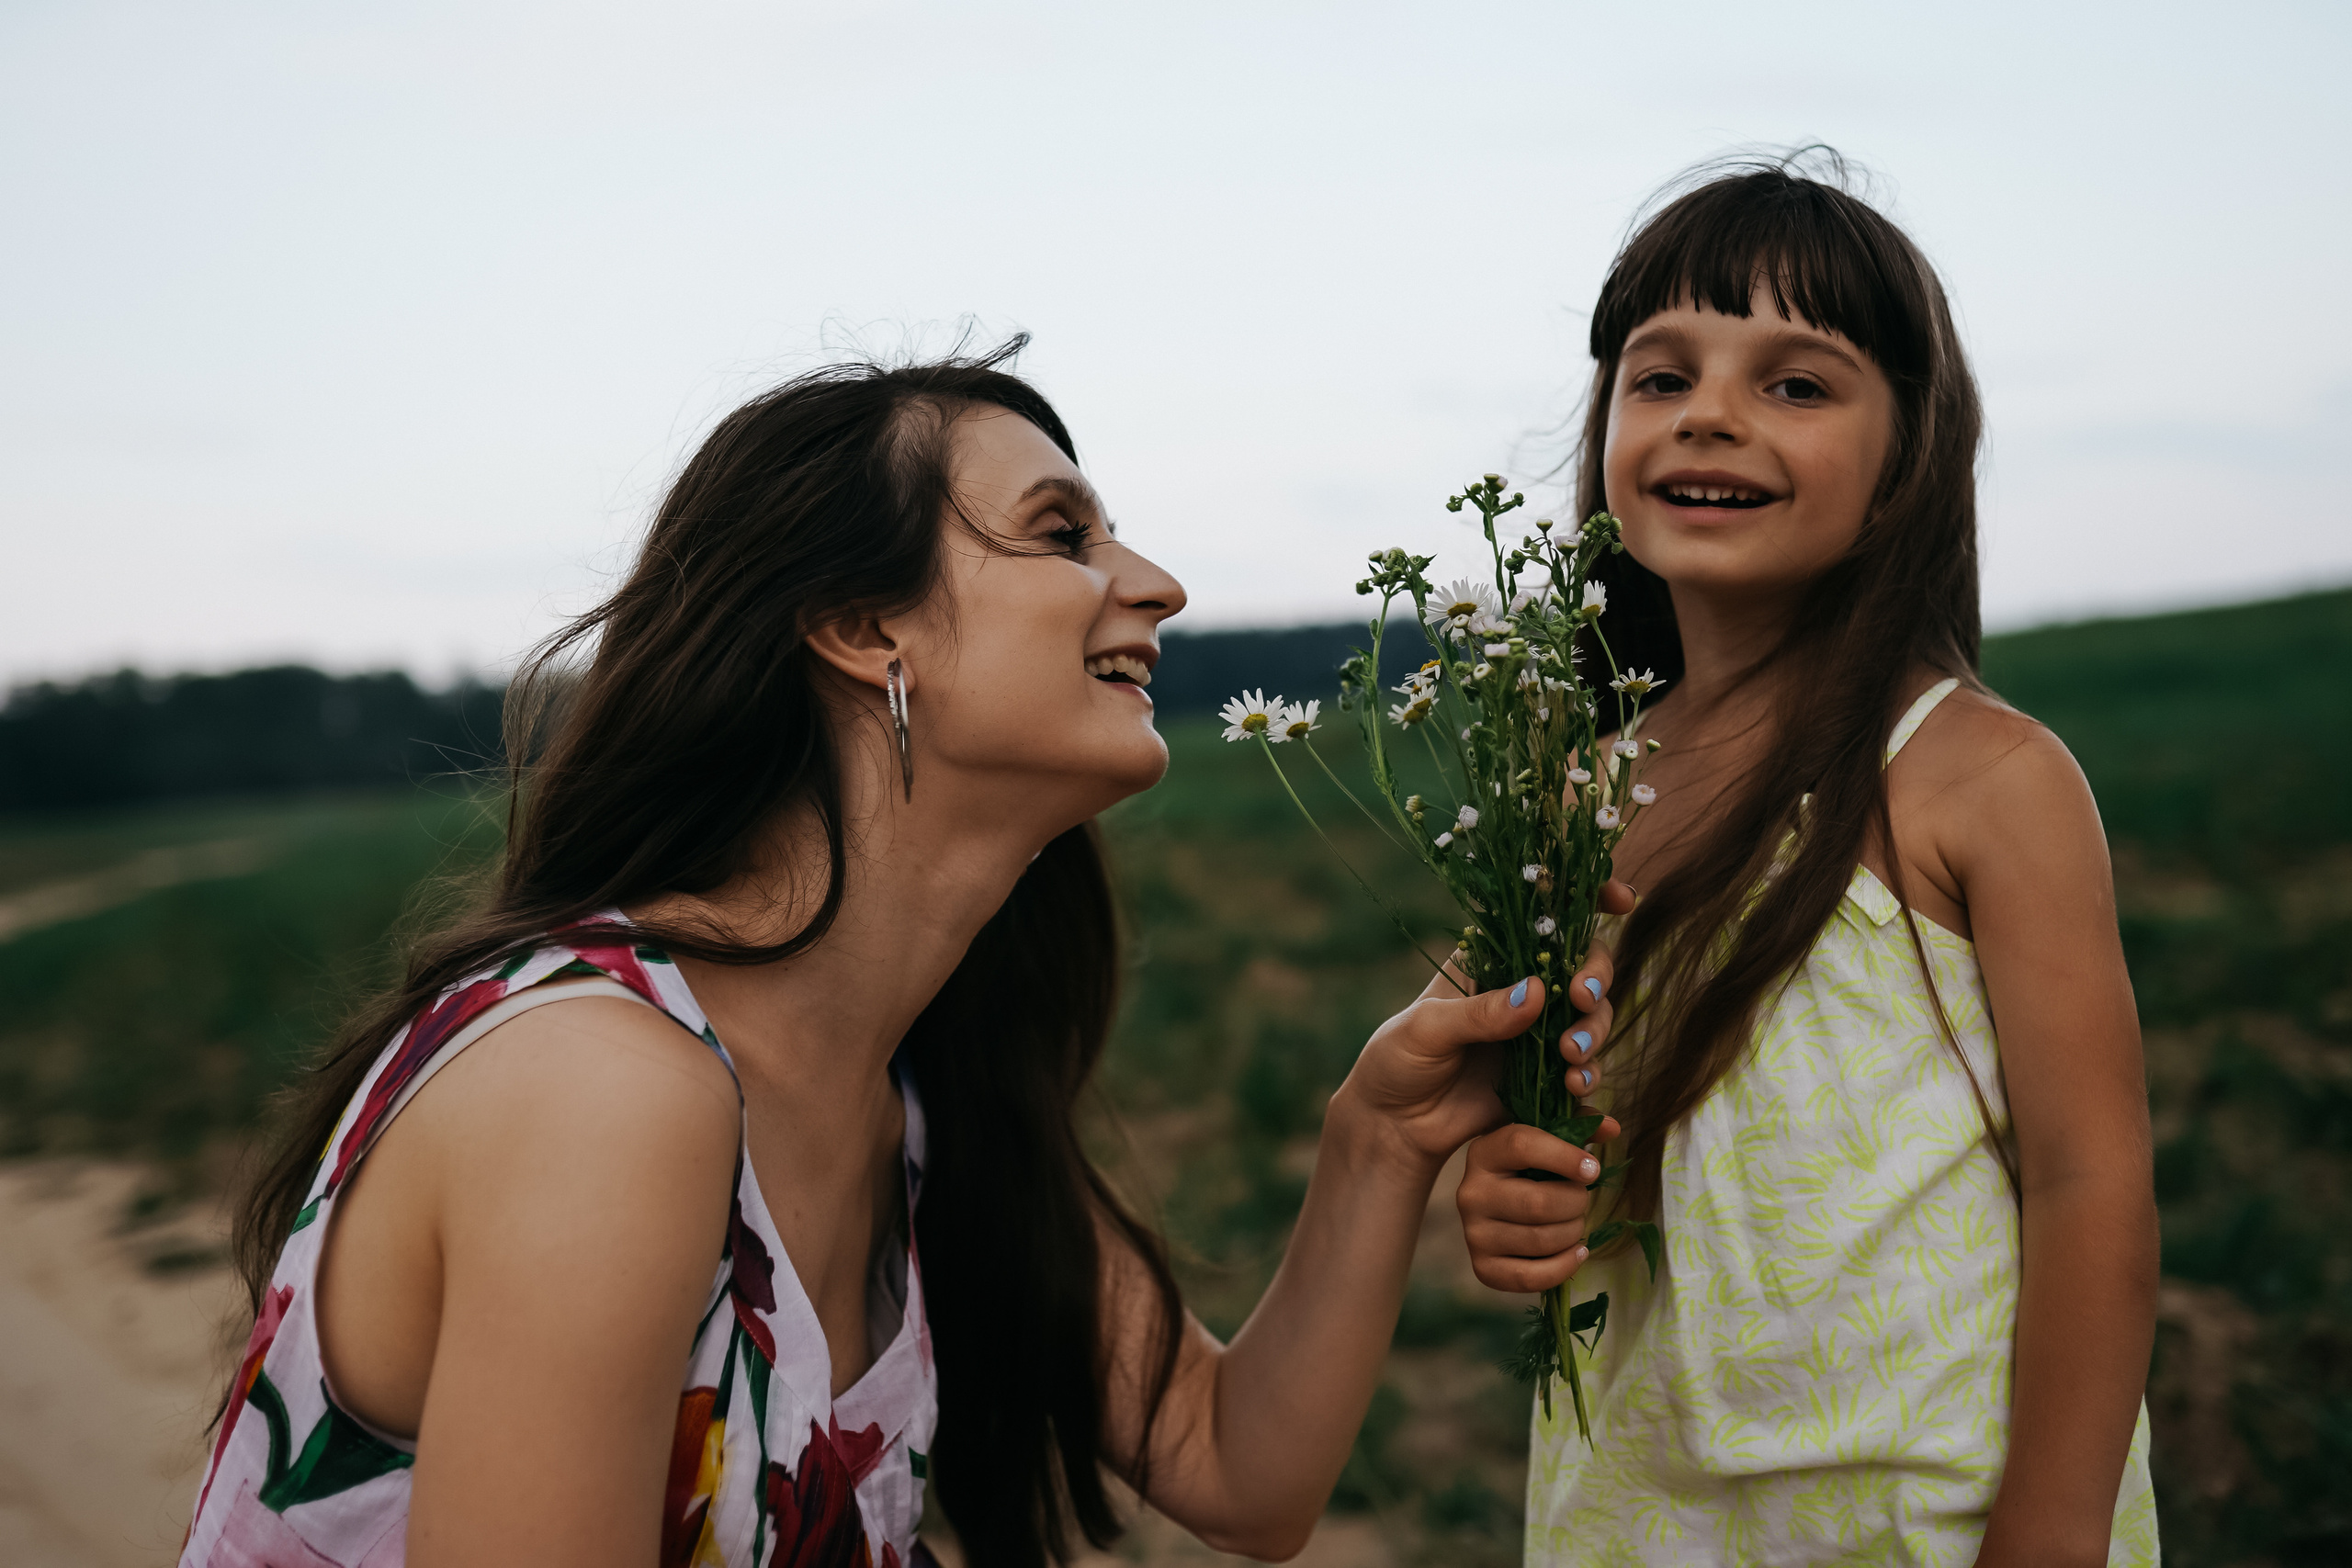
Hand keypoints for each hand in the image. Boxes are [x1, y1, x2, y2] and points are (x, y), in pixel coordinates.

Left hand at [1329, 882, 1631, 1176]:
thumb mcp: (1428, 1029)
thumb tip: (1537, 991)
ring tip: (1570, 1059)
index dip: (1588, 900)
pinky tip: (1577, 1091)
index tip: (1621, 900)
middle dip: (1596, 979)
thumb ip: (1479, 1013)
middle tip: (1582, 1000)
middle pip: (1584, 968)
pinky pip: (1584, 1072)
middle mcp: (1523, 991)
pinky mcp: (1546, 1077)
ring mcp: (1539, 1034)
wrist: (1394, 1125)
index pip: (1545, 919)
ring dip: (1594, 1033)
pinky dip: (1590, 1077)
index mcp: (1491, 960)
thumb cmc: (1397, 1059)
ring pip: (1592, 1020)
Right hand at [1456, 1111, 1622, 1291]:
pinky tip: (1577, 1252)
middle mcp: (1471, 1192)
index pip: (1522, 1145)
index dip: (1564, 1156)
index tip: (1592, 1169)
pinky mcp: (1483, 1267)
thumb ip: (1578, 1127)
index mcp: (1484, 1152)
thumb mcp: (1547, 1140)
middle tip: (1581, 1201)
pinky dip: (1564, 1266)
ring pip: (1540, 1239)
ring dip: (1573, 1233)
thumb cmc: (1530, 1169)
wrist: (1499, 1206)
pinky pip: (1531, 1277)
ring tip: (1575, 1223)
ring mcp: (1474, 1233)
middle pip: (1538, 1203)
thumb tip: (1612, 1128)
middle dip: (1575, 1203)